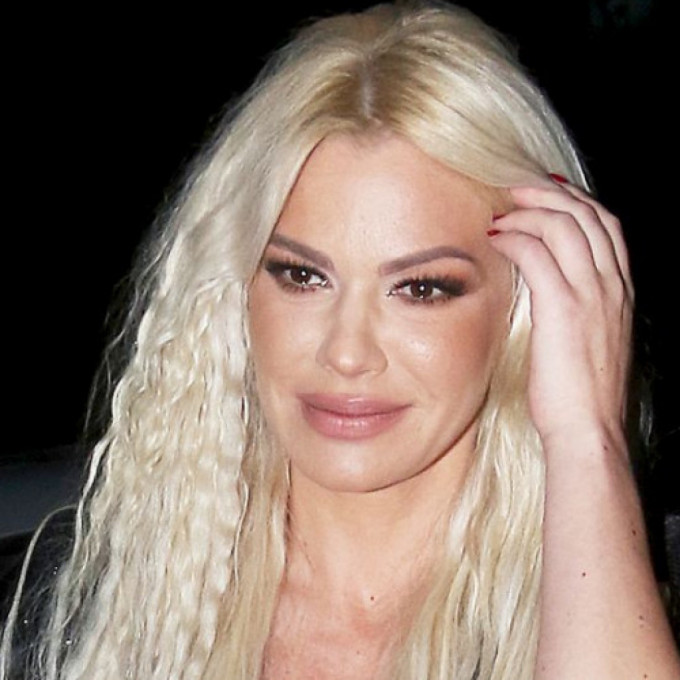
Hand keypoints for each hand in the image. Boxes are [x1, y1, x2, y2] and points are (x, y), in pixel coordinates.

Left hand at [488, 177, 632, 449]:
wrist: (589, 431)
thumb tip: (547, 290)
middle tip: (516, 189)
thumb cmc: (579, 395)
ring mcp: (592, 296)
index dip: (577, 202)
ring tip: (502, 212)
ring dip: (529, 211)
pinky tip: (497, 238)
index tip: (545, 195)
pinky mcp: (564, 309)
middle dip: (550, 195)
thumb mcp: (588, 344)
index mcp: (620, 293)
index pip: (606, 227)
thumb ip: (577, 310)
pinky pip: (539, 254)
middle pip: (588, 216)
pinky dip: (517, 238)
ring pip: (565, 226)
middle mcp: (612, 287)